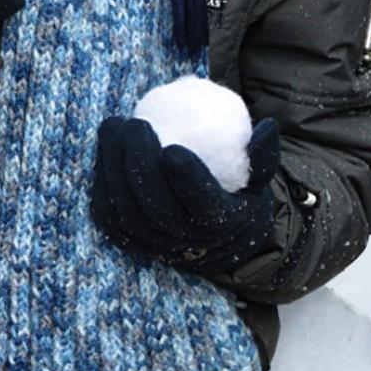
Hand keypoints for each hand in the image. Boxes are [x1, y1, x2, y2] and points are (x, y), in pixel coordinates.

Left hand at [91, 114, 282, 273]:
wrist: (215, 239)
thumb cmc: (235, 195)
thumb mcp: (257, 179)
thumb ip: (262, 154)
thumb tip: (267, 126)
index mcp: (221, 227)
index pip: (202, 206)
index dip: (186, 180)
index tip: (172, 147)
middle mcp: (185, 243)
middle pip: (156, 207)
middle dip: (140, 164)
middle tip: (135, 125)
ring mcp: (153, 245)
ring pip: (125, 209)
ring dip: (114, 165)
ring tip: (114, 127)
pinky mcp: (129, 240)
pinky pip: (108, 211)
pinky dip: (103, 178)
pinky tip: (106, 146)